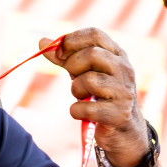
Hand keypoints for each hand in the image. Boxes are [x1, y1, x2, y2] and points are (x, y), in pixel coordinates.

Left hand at [41, 28, 149, 166]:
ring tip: (80, 97)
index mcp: (117, 55)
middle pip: (92, 54)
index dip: (72, 40)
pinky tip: (82, 113)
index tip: (59, 53)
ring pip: (89, 80)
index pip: (95, 34)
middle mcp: (125, 69)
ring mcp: (124, 92)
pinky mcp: (119, 114)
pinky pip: (86, 108)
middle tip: (72, 78)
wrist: (124, 131)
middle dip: (73, 66)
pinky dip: (76, 111)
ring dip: (76, 90)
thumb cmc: (101, 96)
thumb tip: (42, 42)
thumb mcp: (84, 73)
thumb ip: (65, 58)